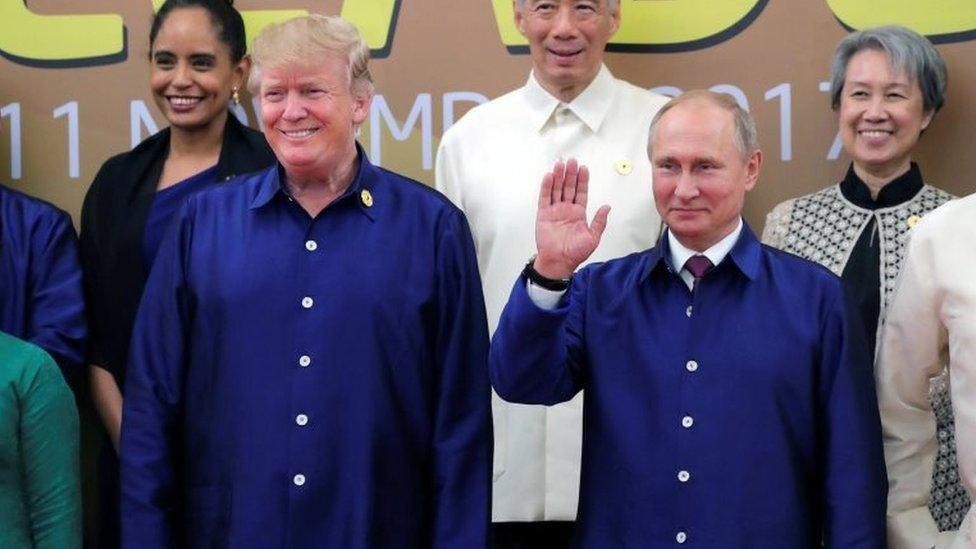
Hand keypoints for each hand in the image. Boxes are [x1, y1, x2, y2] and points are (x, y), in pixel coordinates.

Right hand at [534, 158, 609, 278]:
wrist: (559, 262)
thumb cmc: (575, 253)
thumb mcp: (593, 237)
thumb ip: (599, 221)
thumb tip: (607, 207)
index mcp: (578, 213)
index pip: (581, 193)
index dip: (582, 181)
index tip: (584, 169)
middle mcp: (566, 209)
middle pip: (568, 187)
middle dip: (570, 174)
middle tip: (572, 161)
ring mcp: (554, 211)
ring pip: (557, 189)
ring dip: (558, 177)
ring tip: (560, 164)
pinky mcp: (543, 214)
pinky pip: (544, 198)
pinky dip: (546, 187)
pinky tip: (549, 177)